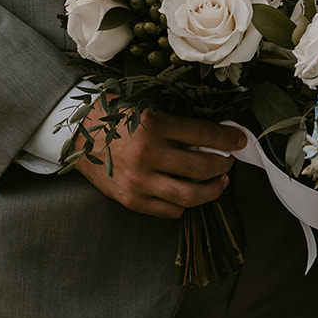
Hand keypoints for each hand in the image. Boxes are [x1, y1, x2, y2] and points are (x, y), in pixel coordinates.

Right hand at [74, 107, 244, 216]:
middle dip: (223, 165)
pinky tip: (189, 193)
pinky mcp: (131, 200)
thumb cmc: (114, 114)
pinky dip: (184, 205)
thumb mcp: (146, 106)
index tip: (241, 139)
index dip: (228, 138)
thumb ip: (176, 121)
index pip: (204, 134)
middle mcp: (148, 154)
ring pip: (189, 196)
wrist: (77, 133)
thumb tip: (214, 134)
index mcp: (153, 124)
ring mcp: (139, 181)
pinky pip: (169, 210)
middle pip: (202, 168)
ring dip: (212, 191)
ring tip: (219, 182)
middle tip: (229, 161)